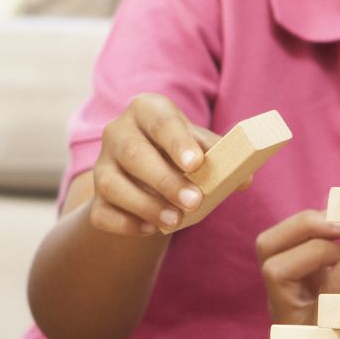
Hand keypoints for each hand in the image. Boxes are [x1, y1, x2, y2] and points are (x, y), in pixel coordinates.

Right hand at [88, 94, 220, 236]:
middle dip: (165, 180)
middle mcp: (117, 132)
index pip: (161, 122)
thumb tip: (244, 179)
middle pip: (134, 153)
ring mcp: (102, 165)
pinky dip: (125, 224)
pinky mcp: (95, 198)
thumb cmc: (179, 154)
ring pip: (111, 184)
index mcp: (146, 110)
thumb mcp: (199, 148)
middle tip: (194, 201)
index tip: (196, 164)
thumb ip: (222, 158)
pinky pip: (101, 213)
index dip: (178, 143)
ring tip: (175, 221)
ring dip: (145, 205)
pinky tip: (150, 229)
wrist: (146, 176)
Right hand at [256, 209, 339, 325]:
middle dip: (301, 224)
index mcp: (303, 286)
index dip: (305, 220)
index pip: (278, 242)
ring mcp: (299, 321)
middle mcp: (293, 302)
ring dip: (317, 248)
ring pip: (276, 270)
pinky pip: (321, 291)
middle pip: (265, 249)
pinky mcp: (317, 336)